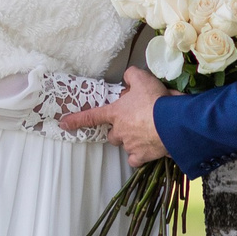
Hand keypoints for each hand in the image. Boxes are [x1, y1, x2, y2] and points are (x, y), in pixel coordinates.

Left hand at [59, 66, 173, 166]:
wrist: (173, 122)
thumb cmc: (156, 100)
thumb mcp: (143, 79)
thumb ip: (132, 75)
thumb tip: (128, 76)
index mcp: (116, 113)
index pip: (91, 117)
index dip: (76, 120)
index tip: (63, 124)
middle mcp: (119, 131)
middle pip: (112, 134)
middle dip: (119, 130)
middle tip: (136, 121)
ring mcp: (130, 145)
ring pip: (124, 145)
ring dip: (131, 140)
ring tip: (148, 132)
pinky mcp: (142, 156)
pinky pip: (135, 159)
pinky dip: (139, 155)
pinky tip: (147, 148)